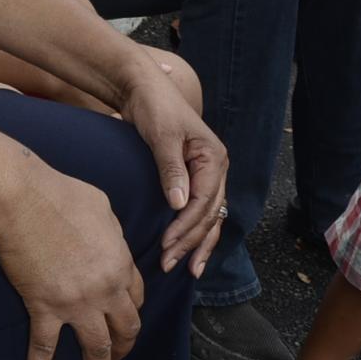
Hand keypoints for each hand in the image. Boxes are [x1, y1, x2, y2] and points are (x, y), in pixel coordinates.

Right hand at [0, 161, 143, 359]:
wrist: (22, 198)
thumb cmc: (59, 193)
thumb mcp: (101, 207)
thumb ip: (111, 232)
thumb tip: (106, 239)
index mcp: (120, 263)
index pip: (136, 297)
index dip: (131, 310)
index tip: (124, 318)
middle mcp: (106, 289)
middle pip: (125, 329)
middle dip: (125, 348)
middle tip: (118, 359)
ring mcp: (76, 303)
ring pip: (97, 348)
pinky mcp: (44, 307)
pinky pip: (44, 348)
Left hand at [117, 71, 227, 278]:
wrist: (144, 89)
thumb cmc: (154, 107)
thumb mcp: (161, 136)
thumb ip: (171, 169)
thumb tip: (178, 204)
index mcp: (214, 158)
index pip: (204, 202)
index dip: (186, 227)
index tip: (166, 244)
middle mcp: (216, 168)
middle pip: (209, 215)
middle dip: (190, 242)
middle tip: (168, 264)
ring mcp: (206, 174)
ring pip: (209, 218)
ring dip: (196, 244)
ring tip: (185, 270)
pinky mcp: (192, 177)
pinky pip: (200, 211)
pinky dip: (195, 232)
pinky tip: (189, 253)